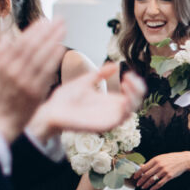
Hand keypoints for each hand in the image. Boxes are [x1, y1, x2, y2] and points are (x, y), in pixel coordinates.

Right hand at [0, 19, 69, 141]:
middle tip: (59, 20)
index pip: (21, 43)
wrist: (3, 119)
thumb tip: (7, 36)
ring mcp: (25, 82)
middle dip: (47, 31)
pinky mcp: (36, 92)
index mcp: (3, 65)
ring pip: (41, 57)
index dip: (34, 30)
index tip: (44, 20)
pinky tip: (61, 47)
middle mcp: (13, 72)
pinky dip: (53, 58)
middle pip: (33, 47)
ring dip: (53, 40)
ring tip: (63, 29)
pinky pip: (46, 72)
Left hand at [24, 64, 146, 143]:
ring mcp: (109, 117)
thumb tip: (114, 65)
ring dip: (134, 95)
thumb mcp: (84, 81)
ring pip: (133, 109)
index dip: (135, 83)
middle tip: (130, 77)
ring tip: (127, 82)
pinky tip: (122, 96)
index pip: (131, 93)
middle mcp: (112, 109)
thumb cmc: (64, 99)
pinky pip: (122, 118)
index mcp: (109, 100)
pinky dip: (127, 107)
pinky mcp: (105, 125)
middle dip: (138, 88)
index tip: (128, 73)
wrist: (51, 110)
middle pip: (136, 101)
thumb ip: (99, 75)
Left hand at [133, 151, 189, 189]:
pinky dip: (155, 187)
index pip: (144, 168)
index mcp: (156, 160)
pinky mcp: (169, 176)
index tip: (135, 177)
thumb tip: (141, 166)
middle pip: (147, 175)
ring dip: (146, 184)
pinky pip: (160, 183)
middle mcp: (159, 165)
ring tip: (143, 187)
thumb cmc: (171, 158)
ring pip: (152, 180)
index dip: (138, 173)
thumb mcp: (161, 158)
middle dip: (141, 180)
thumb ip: (152, 163)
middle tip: (138, 184)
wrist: (184, 160)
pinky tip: (151, 189)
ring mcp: (164, 171)